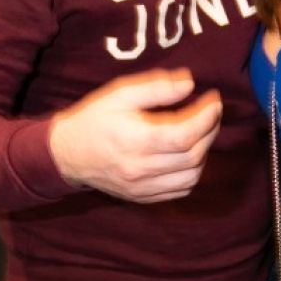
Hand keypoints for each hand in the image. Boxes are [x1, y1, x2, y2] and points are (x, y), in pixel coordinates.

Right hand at [49, 66, 221, 202]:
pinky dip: (192, 173)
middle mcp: (141, 168)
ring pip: (191, 176)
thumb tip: (189, 84)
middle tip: (212, 112)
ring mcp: (142, 187)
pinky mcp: (142, 197)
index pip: (186, 134)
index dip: (207, 116)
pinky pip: (179, 191)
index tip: (214, 99)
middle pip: (193, 155)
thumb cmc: (93, 119)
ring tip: (202, 132)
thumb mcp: (120, 93)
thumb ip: (156, 87)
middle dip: (210, 131)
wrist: (66, 153)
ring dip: (204, 153)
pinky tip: (189, 155)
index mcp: (136, 140)